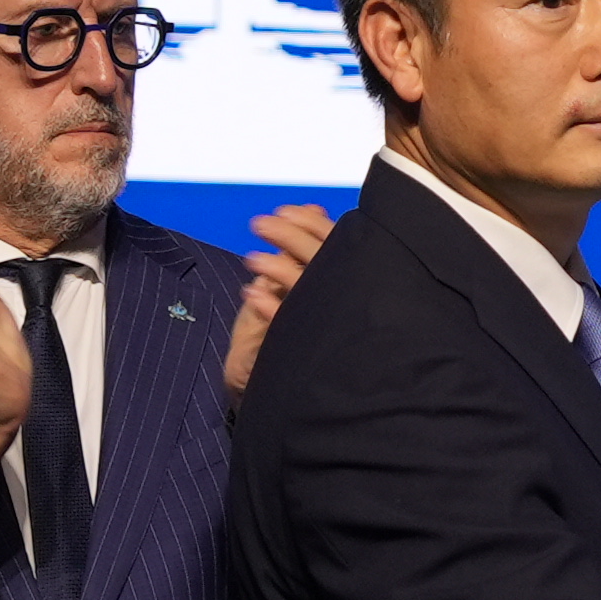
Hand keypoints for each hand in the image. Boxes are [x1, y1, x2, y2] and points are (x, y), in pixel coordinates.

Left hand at [223, 201, 334, 391]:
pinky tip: (251, 293)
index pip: (336, 241)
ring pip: (308, 286)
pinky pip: (290, 324)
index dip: (311, 222)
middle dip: (289, 235)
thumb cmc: (300, 334)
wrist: (293, 392)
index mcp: (349, 279)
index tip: (286, 211)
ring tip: (252, 259)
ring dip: (277, 267)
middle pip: (323, 256)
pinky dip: (269, 306)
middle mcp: (344, 299)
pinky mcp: (305, 351)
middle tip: (261, 224)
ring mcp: (328, 324)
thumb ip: (309, 248)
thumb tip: (313, 207)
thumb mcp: (303, 283)